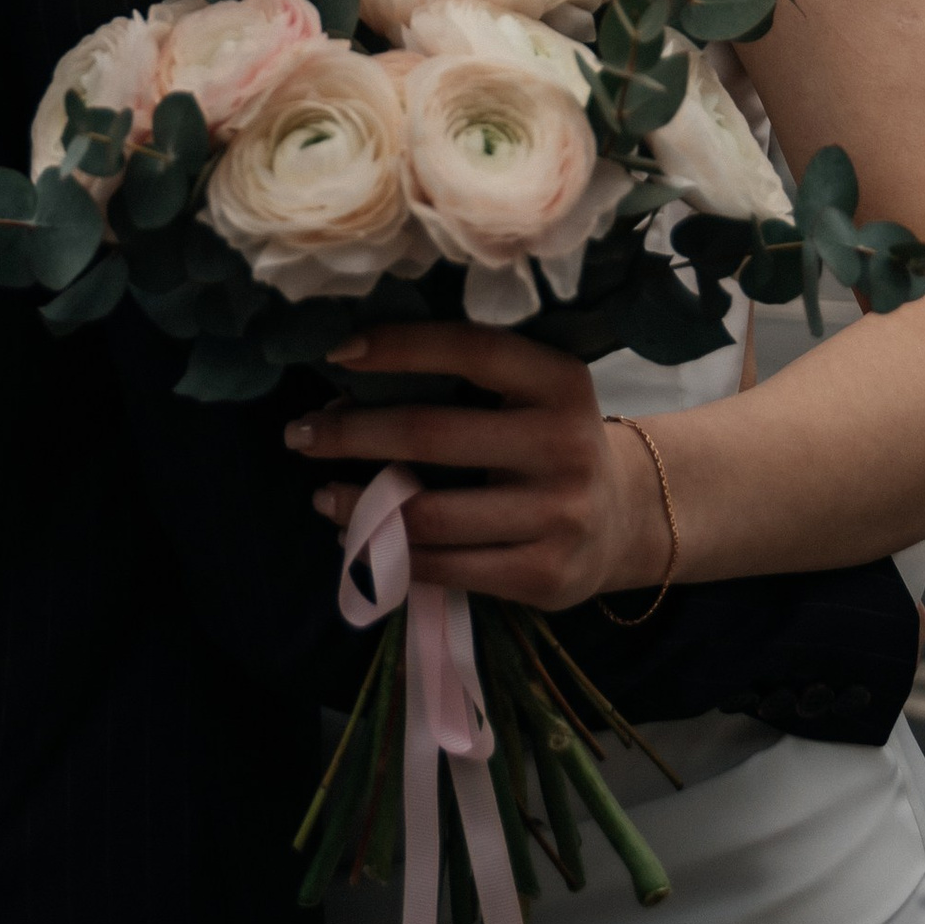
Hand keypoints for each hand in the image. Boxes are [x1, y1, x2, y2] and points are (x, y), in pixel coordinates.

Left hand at [283, 324, 669, 610]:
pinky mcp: (544, 576)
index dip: (397, 347)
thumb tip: (348, 383)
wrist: (624, 518)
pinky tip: (363, 542)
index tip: (336, 354)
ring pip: (430, 514)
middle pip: (433, 434)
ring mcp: (558, 515)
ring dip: (359, 505)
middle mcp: (564, 444)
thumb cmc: (549, 441)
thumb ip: (465, 383)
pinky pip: (447, 567)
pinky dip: (393, 556)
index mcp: (559, 381)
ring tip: (322, 496)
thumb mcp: (531, 394)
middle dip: (352, 434)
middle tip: (300, 434)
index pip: (469, 349)